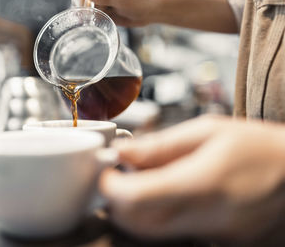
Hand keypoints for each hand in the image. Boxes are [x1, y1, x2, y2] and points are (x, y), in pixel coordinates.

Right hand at [72, 0, 158, 26]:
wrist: (151, 10)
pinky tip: (95, 21)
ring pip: (83, 4)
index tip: (83, 6)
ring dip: (85, 12)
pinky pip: (90, 12)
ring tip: (92, 18)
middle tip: (88, 14)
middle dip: (81, 4)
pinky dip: (90, 18)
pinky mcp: (102, 7)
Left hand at [101, 115, 284, 242]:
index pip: (136, 198)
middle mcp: (207, 218)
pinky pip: (174, 234)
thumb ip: (161, 145)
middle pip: (137, 223)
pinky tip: (167, 194)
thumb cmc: (260, 147)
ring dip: (135, 209)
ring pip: (153, 232)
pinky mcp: (217, 243)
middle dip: (117, 200)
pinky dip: (159, 216)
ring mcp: (213, 237)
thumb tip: (123, 151)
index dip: (110, 186)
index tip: (106, 172)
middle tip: (118, 176)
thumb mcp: (210, 131)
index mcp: (203, 184)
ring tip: (143, 180)